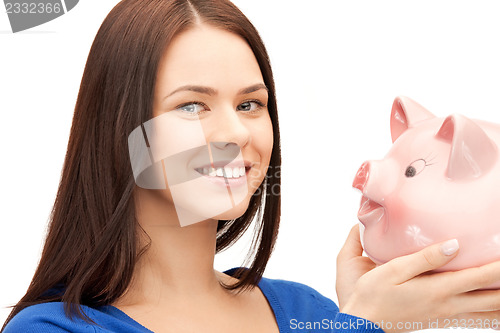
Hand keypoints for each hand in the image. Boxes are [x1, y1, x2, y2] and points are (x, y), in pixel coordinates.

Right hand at [336, 224, 499, 332]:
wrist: (365, 324)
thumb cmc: (373, 294)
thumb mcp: (394, 270)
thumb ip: (425, 258)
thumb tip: (454, 244)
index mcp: (438, 290)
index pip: (479, 277)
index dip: (499, 267)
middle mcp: (448, 305)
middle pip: (492, 299)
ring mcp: (446, 315)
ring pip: (487, 313)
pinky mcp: (440, 320)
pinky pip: (476, 320)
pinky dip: (491, 315)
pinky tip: (493, 309)